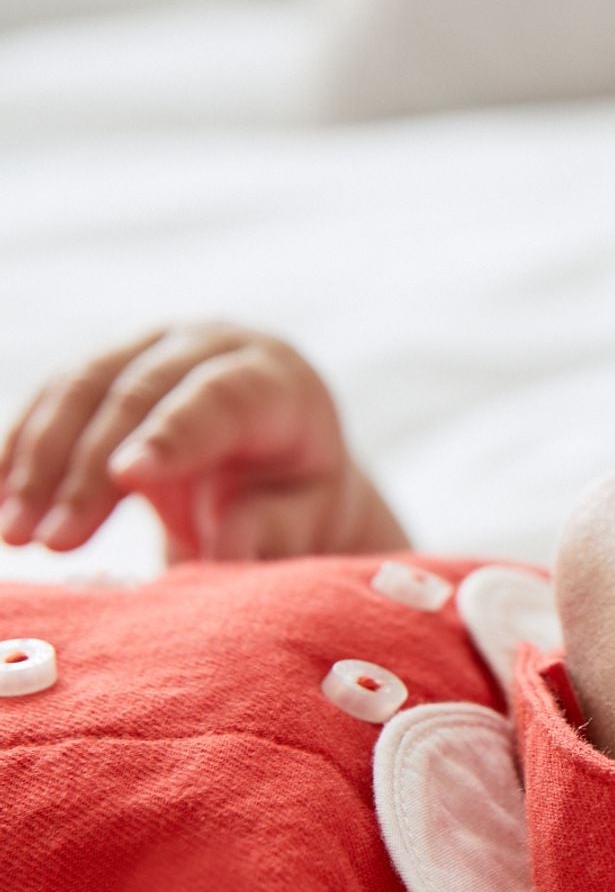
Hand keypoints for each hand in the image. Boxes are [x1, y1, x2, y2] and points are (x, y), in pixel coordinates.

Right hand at [0, 325, 409, 562]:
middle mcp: (209, 345)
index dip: (171, 433)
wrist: (277, 459)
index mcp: (275, 380)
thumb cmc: (298, 497)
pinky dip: (17, 448)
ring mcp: (150, 346)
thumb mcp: (309, 518)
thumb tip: (231, 546)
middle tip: (52, 541)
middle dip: (85, 468)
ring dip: (38, 461)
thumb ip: (276, 529)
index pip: (219, 396)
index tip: (125, 478)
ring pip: (80, 388)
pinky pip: (50, 398)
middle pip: (136, 392)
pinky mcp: (105, 365)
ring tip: (15, 534)